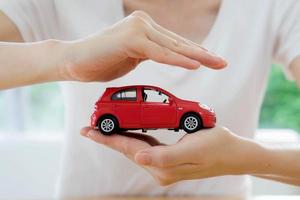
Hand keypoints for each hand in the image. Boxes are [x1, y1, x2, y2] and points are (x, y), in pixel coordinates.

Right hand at [60, 11, 226, 81]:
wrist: (74, 61)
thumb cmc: (101, 61)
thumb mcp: (131, 57)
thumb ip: (148, 53)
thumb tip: (164, 56)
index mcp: (145, 29)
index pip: (175, 43)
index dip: (195, 53)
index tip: (213, 61)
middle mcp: (144, 24)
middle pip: (179, 43)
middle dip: (203, 55)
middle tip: (223, 62)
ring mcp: (138, 29)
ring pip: (172, 47)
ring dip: (196, 57)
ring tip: (217, 63)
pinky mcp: (131, 39)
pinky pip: (159, 53)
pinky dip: (177, 60)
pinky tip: (195, 65)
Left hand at [81, 126, 264, 184]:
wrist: (234, 154)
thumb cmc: (217, 146)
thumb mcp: (194, 148)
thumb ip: (165, 156)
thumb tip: (138, 159)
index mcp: (163, 166)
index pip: (129, 149)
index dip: (108, 139)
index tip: (88, 131)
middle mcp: (160, 169)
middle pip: (128, 150)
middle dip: (108, 139)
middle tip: (88, 129)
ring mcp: (164, 166)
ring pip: (134, 149)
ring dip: (117, 139)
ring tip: (101, 131)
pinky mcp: (168, 160)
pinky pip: (145, 148)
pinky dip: (133, 139)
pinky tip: (127, 133)